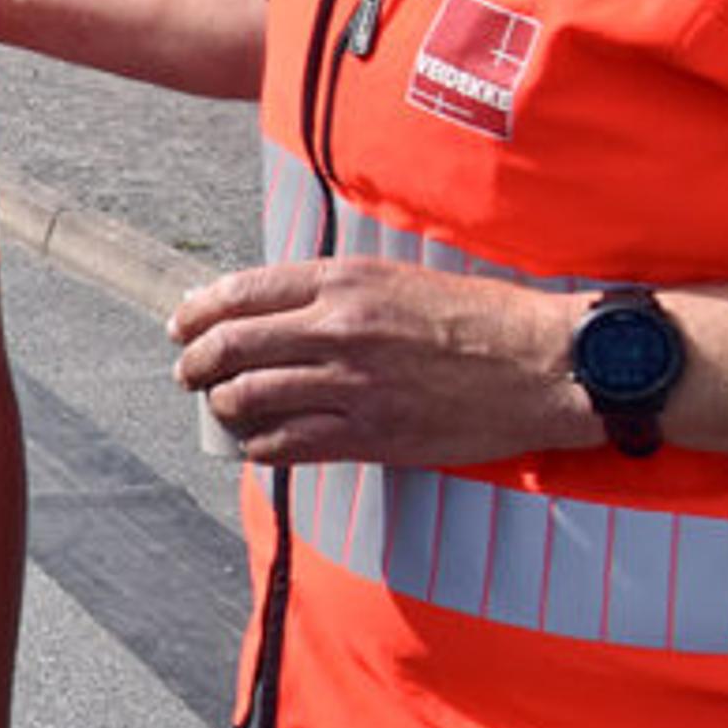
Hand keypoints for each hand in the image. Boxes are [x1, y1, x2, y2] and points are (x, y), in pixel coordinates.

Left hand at [172, 258, 573, 465]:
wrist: (545, 364)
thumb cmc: (479, 318)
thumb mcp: (398, 280)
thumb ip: (335, 292)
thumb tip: (273, 309)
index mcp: (344, 281)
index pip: (241, 292)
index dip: (198, 311)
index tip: (182, 324)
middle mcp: (338, 328)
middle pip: (231, 345)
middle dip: (196, 362)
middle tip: (188, 373)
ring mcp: (352, 383)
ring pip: (250, 397)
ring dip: (223, 406)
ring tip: (221, 410)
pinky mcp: (371, 433)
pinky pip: (289, 445)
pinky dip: (261, 447)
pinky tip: (259, 446)